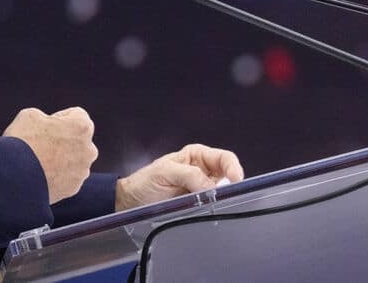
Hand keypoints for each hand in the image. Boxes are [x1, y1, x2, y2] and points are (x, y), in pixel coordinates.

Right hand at [3, 107, 98, 203]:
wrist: (13, 177)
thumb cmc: (22, 142)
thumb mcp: (30, 116)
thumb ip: (47, 117)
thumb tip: (47, 127)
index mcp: (83, 127)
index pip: (76, 115)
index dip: (58, 118)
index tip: (44, 125)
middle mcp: (89, 150)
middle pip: (77, 140)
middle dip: (63, 140)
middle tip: (41, 144)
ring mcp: (82, 172)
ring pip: (73, 161)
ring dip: (60, 159)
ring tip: (38, 162)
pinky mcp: (73, 189)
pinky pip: (66, 178)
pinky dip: (56, 176)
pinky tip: (40, 175)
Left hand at [115, 143, 243, 210]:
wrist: (131, 202)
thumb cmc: (144, 182)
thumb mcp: (164, 173)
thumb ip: (188, 175)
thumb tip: (211, 186)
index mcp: (197, 156)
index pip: (224, 158)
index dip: (233, 168)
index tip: (236, 180)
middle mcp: (203, 171)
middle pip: (227, 176)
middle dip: (229, 186)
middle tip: (224, 196)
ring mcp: (201, 189)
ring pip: (222, 193)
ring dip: (220, 199)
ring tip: (211, 204)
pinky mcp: (198, 205)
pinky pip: (212, 207)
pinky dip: (212, 209)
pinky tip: (206, 212)